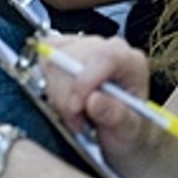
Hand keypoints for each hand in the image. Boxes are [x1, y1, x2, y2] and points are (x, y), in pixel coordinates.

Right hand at [43, 35, 156, 160]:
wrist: (118, 130)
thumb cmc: (126, 128)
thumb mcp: (127, 130)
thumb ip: (115, 115)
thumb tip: (94, 100)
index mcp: (130, 62)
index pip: (104, 56)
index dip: (84, 81)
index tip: (76, 107)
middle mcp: (109, 48)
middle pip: (74, 57)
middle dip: (66, 95)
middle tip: (76, 120)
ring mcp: (87, 47)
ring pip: (54, 59)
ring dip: (56, 93)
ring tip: (72, 113)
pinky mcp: (67, 50)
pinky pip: (46, 56)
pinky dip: (47, 81)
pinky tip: (62, 98)